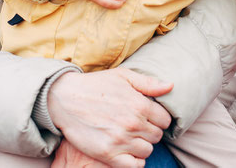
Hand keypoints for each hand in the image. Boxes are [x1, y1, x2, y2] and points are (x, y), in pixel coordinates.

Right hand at [46, 69, 172, 166]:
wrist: (65, 99)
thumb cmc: (95, 85)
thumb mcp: (123, 76)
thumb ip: (148, 83)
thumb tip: (170, 87)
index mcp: (139, 104)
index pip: (165, 120)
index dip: (158, 118)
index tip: (149, 117)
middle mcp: (133, 124)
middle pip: (157, 136)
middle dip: (150, 131)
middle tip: (137, 126)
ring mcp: (120, 140)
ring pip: (147, 151)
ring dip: (142, 145)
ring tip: (131, 137)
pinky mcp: (108, 154)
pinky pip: (134, 166)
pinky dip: (135, 161)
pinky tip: (128, 151)